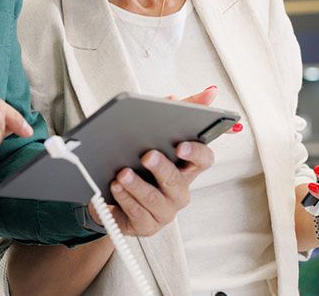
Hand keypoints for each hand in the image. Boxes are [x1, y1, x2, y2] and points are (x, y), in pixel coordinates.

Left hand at [90, 86, 218, 235]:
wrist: (109, 194)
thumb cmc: (137, 160)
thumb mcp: (157, 131)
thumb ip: (183, 109)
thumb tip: (209, 92)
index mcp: (186, 168)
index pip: (204, 160)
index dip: (196, 153)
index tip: (181, 145)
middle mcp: (179, 191)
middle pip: (177, 181)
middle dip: (162, 168)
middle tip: (146, 155)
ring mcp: (164, 211)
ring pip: (155, 199)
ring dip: (137, 186)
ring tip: (121, 174)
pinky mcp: (146, 225)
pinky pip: (138, 214)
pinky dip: (125, 200)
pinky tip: (114, 189)